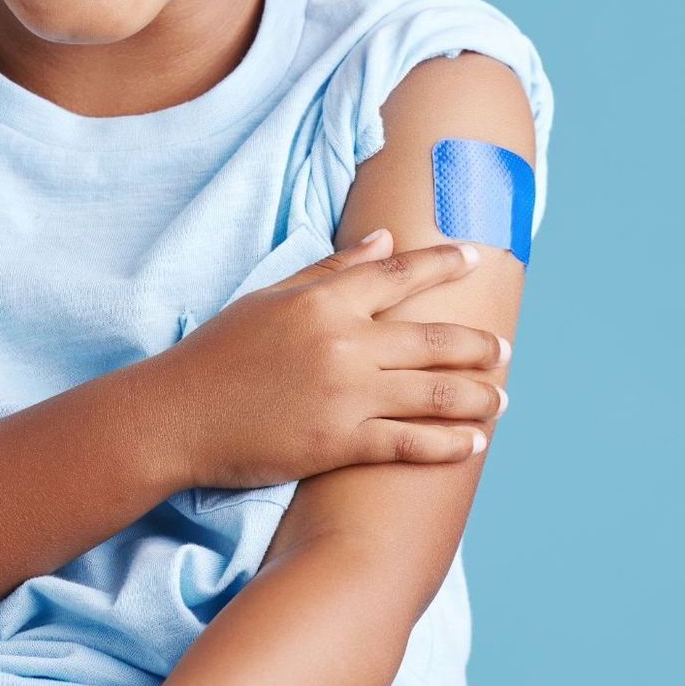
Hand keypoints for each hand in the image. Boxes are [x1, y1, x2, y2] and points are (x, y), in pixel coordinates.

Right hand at [145, 230, 508, 492]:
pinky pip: (410, 443)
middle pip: (432, 338)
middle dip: (478, 345)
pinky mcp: (340, 443)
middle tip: (504, 349)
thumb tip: (383, 241)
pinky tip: (473, 443)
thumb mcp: (271, 297)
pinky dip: (448, 444)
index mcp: (323, 300)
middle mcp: (343, 342)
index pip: (398, 274)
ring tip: (501, 398)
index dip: (442, 263)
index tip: (476, 257)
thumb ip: (330, 269)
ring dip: (478, 396)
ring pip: (434, 392)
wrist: (180, 413)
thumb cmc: (220, 351)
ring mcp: (345, 394)